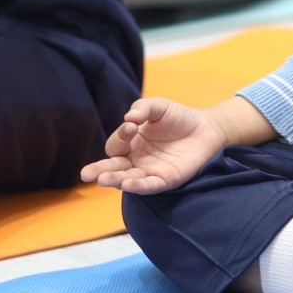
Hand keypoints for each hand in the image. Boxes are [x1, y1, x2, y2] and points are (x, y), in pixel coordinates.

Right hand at [80, 98, 228, 193]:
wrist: (206, 128)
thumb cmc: (178, 117)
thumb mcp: (159, 107)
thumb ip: (143, 109)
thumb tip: (128, 119)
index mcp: (131, 142)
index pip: (116, 145)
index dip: (120, 137)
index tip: (131, 127)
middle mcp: (136, 159)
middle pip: (114, 167)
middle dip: (100, 170)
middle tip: (86, 174)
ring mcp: (150, 171)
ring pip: (127, 179)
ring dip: (115, 180)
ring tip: (103, 180)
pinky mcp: (166, 180)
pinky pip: (149, 186)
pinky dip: (138, 186)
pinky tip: (128, 185)